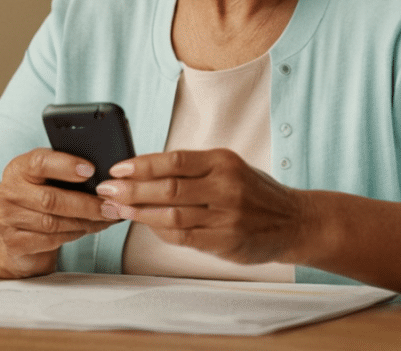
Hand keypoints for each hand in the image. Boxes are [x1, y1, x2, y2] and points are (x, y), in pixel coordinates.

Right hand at [0, 148, 117, 276]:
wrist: (16, 233)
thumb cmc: (40, 199)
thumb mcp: (48, 178)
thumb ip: (67, 173)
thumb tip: (106, 176)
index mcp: (19, 168)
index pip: (39, 162)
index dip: (66, 165)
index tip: (91, 170)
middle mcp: (9, 191)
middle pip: (50, 199)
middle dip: (86, 203)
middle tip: (112, 205)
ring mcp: (8, 219)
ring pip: (52, 223)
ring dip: (85, 222)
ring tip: (106, 218)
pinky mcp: (14, 243)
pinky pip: (50, 240)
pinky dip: (74, 235)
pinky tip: (88, 229)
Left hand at [95, 148, 304, 265]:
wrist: (293, 221)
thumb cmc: (255, 192)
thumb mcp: (229, 168)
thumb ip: (194, 169)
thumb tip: (145, 170)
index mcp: (223, 162)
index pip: (174, 160)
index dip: (142, 165)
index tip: (117, 168)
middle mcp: (225, 187)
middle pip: (168, 188)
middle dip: (132, 189)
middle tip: (107, 189)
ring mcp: (225, 216)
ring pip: (172, 215)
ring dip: (139, 212)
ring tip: (117, 208)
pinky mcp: (224, 241)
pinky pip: (183, 237)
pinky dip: (159, 230)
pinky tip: (144, 224)